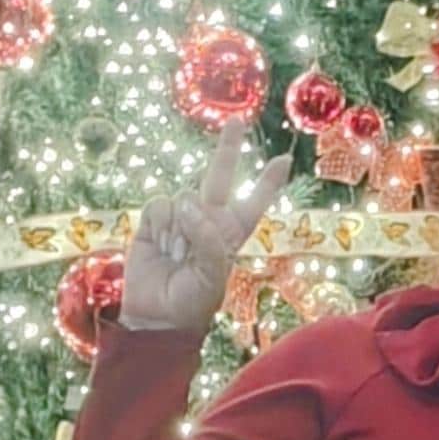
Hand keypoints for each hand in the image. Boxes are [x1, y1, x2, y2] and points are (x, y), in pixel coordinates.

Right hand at [120, 131, 291, 336]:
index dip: (268, 183)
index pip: (253, 203)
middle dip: (228, 149)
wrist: (155, 317)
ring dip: (179, 229)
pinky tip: (160, 246)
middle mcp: (208, 221)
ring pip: (184, 198)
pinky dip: (160, 226)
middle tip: (237, 122)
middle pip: (220, 177)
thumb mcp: (213, 278)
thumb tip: (189, 205)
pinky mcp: (154, 221)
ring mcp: (180, 219)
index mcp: (230, 235)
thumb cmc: (192, 303)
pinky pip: (160, 206)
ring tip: (177, 257)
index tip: (284, 161)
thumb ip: (209, 240)